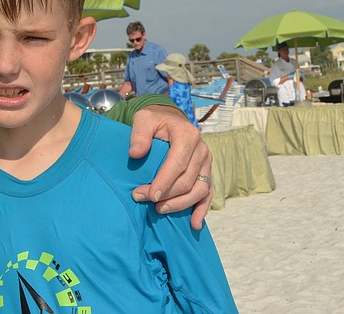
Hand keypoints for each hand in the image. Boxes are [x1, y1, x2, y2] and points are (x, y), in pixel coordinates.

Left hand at [128, 104, 212, 229]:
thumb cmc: (154, 120)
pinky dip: (201, 210)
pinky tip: (194, 224)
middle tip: (142, 199)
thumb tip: (135, 154)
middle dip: (166, 193)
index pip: (177, 163)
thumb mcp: (143, 119)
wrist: (169, 120)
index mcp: (188, 135)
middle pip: (187, 179)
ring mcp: (206, 163)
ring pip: (199, 190)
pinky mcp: (206, 173)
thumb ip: (139, 135)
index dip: (164, 181)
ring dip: (180, 204)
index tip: (149, 195)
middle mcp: (201, 150)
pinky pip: (208, 194)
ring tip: (160, 210)